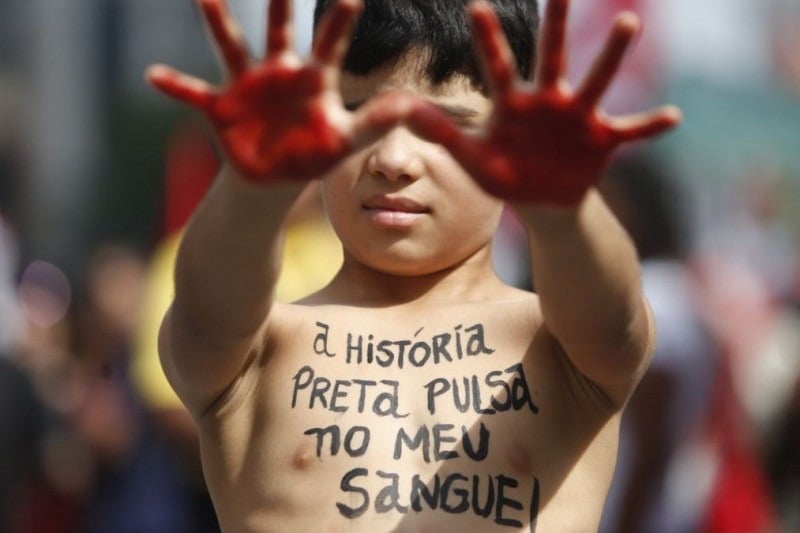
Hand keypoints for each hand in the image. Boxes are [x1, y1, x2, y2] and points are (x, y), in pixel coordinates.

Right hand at [146, 0, 410, 181]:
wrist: (275, 175)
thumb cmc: (314, 152)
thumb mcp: (346, 139)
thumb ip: (375, 122)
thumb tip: (411, 106)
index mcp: (312, 79)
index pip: (328, 45)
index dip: (338, 22)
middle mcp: (278, 72)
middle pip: (278, 29)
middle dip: (280, 3)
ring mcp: (247, 86)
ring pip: (231, 46)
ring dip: (217, 21)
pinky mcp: (221, 107)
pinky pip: (194, 93)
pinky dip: (175, 86)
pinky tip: (153, 75)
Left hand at [407, 0, 680, 206]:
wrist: (541, 201)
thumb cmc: (504, 175)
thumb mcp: (471, 157)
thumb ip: (443, 133)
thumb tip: (405, 110)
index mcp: (514, 103)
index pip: (497, 66)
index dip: (487, 39)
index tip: (475, 5)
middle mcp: (549, 100)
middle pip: (552, 56)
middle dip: (555, 23)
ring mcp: (579, 117)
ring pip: (597, 80)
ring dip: (611, 54)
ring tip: (627, 21)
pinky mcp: (602, 140)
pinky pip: (631, 130)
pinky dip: (650, 125)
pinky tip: (674, 116)